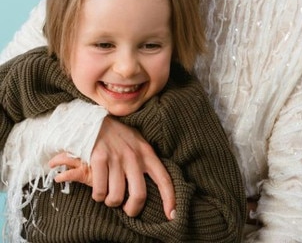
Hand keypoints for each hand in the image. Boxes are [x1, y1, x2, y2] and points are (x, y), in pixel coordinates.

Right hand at [48, 117, 175, 219]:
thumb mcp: (137, 144)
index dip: (170, 198)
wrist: (94, 120)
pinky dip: (98, 196)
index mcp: (148, 153)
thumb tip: (158, 186)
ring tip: (109, 195)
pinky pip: (100, 191)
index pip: (164, 179)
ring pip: (117, 197)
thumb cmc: (119, 136)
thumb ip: (146, 162)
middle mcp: (135, 156)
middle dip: (133, 209)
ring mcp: (117, 158)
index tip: (172, 215)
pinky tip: (98, 190)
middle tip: (128, 210)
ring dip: (111, 202)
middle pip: (139, 194)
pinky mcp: (100, 159)